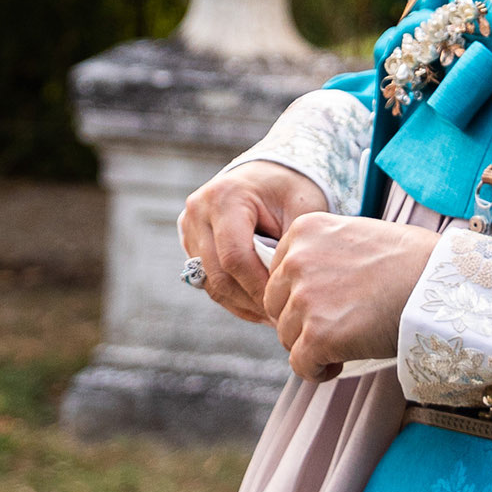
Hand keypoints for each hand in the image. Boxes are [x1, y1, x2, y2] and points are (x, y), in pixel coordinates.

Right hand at [178, 161, 324, 320]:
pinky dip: (233, 297)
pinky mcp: (190, 241)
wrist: (268, 173)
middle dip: (250, 301)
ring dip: (241, 304)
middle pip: (218, 274)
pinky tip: (258, 307)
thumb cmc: (290, 188)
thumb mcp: (302, 209)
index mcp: (225, 197)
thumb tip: (285, 292)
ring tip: (271, 316)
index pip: (235, 256)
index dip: (259, 288)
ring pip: (210, 283)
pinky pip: (208, 280)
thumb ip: (293, 246)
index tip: (284, 304)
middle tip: (280, 318)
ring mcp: (189, 227)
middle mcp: (198, 210)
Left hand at [264, 213, 435, 381]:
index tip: (326, 304)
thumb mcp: (357, 236)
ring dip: (309, 345)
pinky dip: (316, 370)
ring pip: (286, 336)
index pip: (279, 272)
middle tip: (333, 328)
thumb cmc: (412, 261)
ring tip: (342, 344)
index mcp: (304, 231)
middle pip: (276, 305)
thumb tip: (306, 283)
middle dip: (299, 321)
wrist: (442, 285)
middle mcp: (296, 261)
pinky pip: (300, 364)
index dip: (299, 294)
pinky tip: (338, 364)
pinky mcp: (318, 335)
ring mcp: (305, 299)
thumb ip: (324, 253)